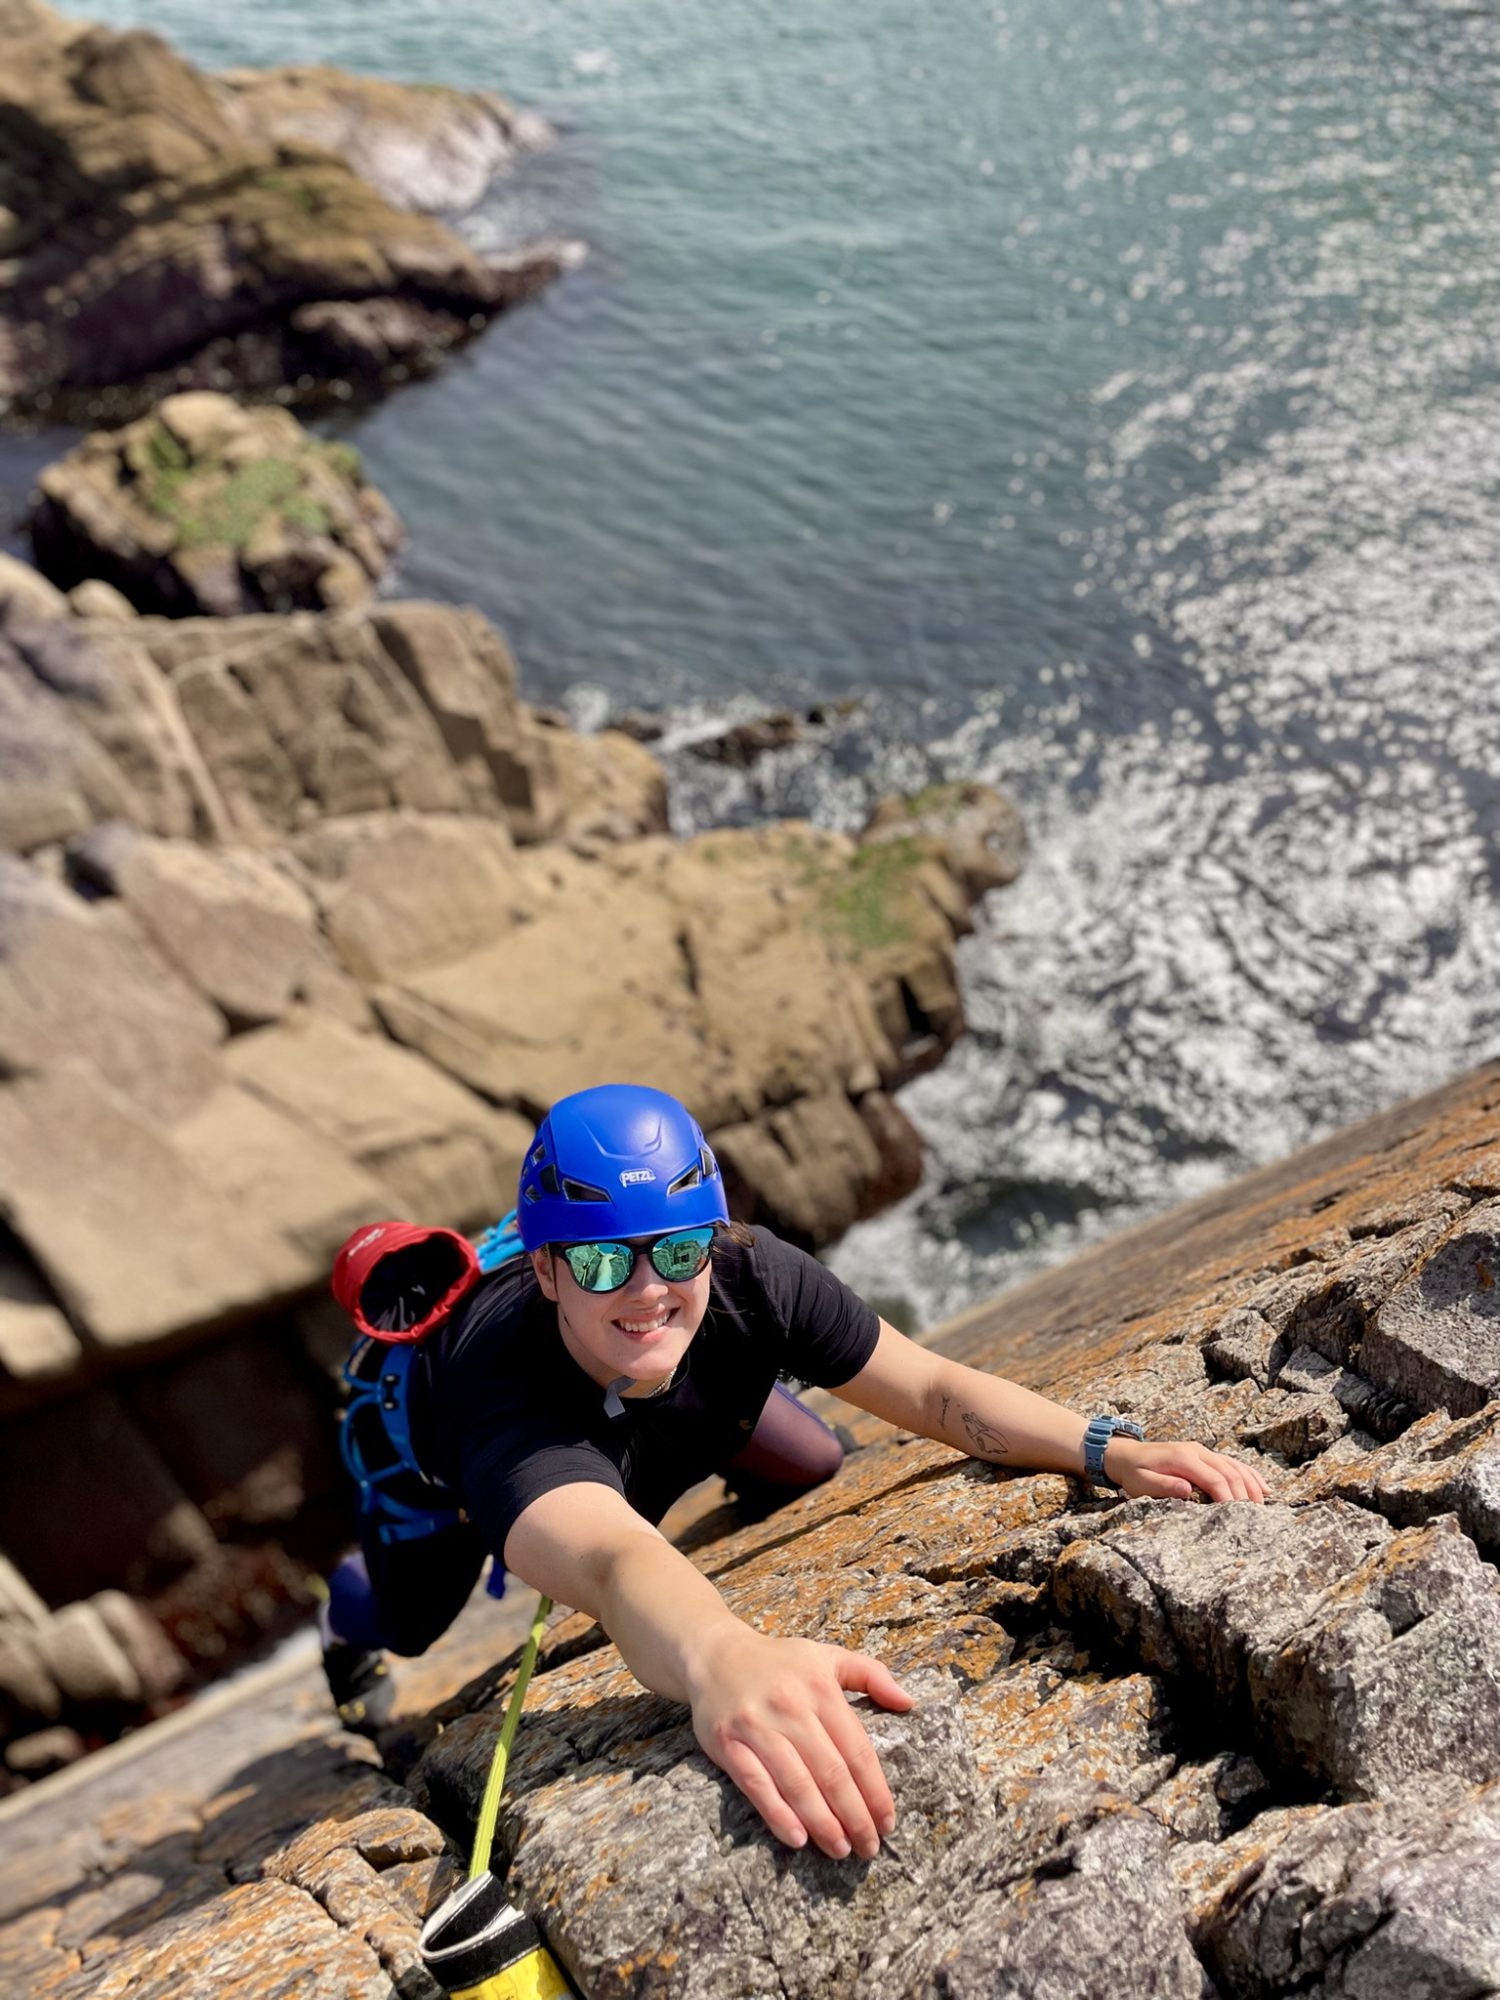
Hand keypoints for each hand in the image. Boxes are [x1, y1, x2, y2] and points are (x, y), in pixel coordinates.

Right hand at [687, 1629, 913, 1859]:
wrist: (714, 1654)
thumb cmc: (779, 1662)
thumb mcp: (827, 1657)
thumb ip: (871, 1675)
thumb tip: (909, 1702)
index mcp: (819, 1688)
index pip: (856, 1749)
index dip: (875, 1790)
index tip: (888, 1820)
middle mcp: (790, 1706)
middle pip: (831, 1772)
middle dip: (855, 1815)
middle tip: (869, 1847)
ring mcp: (756, 1726)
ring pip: (797, 1783)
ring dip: (822, 1822)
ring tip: (840, 1849)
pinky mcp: (727, 1743)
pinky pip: (756, 1785)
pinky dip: (778, 1814)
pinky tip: (798, 1838)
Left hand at [1105, 1436, 1268, 1502]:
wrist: (1126, 1455)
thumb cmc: (1133, 1473)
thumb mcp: (1141, 1482)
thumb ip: (1163, 1486)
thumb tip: (1188, 1489)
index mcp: (1183, 1458)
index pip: (1215, 1478)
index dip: (1229, 1497)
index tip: (1237, 1516)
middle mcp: (1197, 1451)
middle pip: (1230, 1471)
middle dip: (1245, 1494)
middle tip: (1256, 1517)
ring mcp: (1202, 1451)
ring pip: (1235, 1465)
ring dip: (1252, 1484)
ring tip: (1264, 1505)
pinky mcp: (1204, 1455)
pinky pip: (1232, 1463)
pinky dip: (1249, 1474)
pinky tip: (1264, 1487)